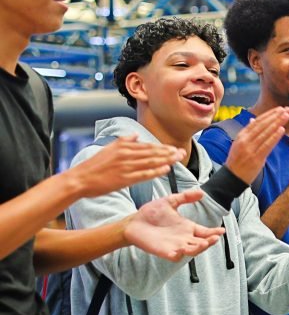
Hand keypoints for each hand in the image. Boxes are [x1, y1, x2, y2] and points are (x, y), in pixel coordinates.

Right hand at [67, 135, 183, 197]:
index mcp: (122, 146)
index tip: (173, 149)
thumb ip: (123, 141)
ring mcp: (126, 166)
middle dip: (168, 152)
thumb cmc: (94, 166)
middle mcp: (125, 154)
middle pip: (152, 152)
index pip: (147, 146)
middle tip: (182, 152)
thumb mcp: (108, 148)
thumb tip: (135, 135)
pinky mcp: (124, 178)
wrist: (80, 179)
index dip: (162, 148)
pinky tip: (166, 169)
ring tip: (178, 159)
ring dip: (166, 160)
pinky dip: (156, 171)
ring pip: (150, 161)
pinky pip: (144, 174)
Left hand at [123, 190, 224, 261]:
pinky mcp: (164, 251)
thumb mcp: (170, 201)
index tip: (222, 230)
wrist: (133, 222)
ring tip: (204, 243)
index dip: (214, 232)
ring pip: (192, 251)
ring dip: (199, 248)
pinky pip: (175, 256)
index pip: (205, 232)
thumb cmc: (151, 213)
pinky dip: (179, 255)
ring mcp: (175, 246)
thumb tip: (202, 192)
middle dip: (209, 242)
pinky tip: (182, 251)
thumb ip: (185, 197)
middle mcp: (184, 238)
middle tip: (214, 238)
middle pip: (202, 243)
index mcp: (187, 227)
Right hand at [224, 108, 288, 183]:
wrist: (232, 177)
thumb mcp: (239, 143)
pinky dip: (274, 137)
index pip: (257, 121)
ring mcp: (250, 149)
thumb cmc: (238, 160)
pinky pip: (267, 145)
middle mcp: (245, 140)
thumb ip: (248, 132)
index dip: (269, 114)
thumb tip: (252, 120)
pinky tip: (281, 130)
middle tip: (286, 110)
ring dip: (276, 123)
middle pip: (262, 125)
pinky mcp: (256, 158)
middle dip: (275, 116)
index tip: (280, 109)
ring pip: (265, 133)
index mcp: (242, 135)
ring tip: (286, 116)